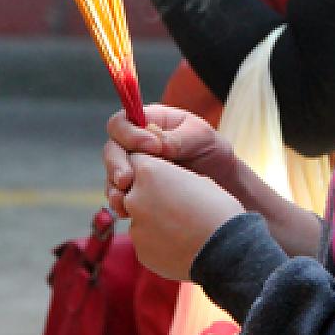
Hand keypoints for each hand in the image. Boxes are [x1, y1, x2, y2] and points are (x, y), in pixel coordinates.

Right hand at [104, 103, 238, 215]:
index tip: (153, 147)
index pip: (122, 123)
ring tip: (123, 200)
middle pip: (112, 149)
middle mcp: (136, 144)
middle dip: (116, 164)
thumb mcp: (201, 136)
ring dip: (114, 187)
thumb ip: (177, 138)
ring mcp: (134, 168)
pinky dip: (120, 204)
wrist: (222, 181)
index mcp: (149, 122)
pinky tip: (126, 211)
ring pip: (112, 175)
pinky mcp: (136, 190)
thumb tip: (156, 143)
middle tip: (127, 180)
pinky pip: (119, 196)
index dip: (130, 134)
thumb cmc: (211, 150)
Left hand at [123, 153, 243, 278]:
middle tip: (176, 203)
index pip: (136, 160)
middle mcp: (134, 198)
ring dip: (154, 219)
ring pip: (140, 218)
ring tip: (183, 227)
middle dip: (149, 194)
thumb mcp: (198, 179)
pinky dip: (159, 241)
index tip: (165, 176)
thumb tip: (165, 186)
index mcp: (149, 172)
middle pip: (132, 190)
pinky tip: (181, 243)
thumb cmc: (218, 209)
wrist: (226, 250)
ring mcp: (135, 227)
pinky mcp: (140, 251)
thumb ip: (172, 178)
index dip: (152, 167)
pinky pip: (147, 240)